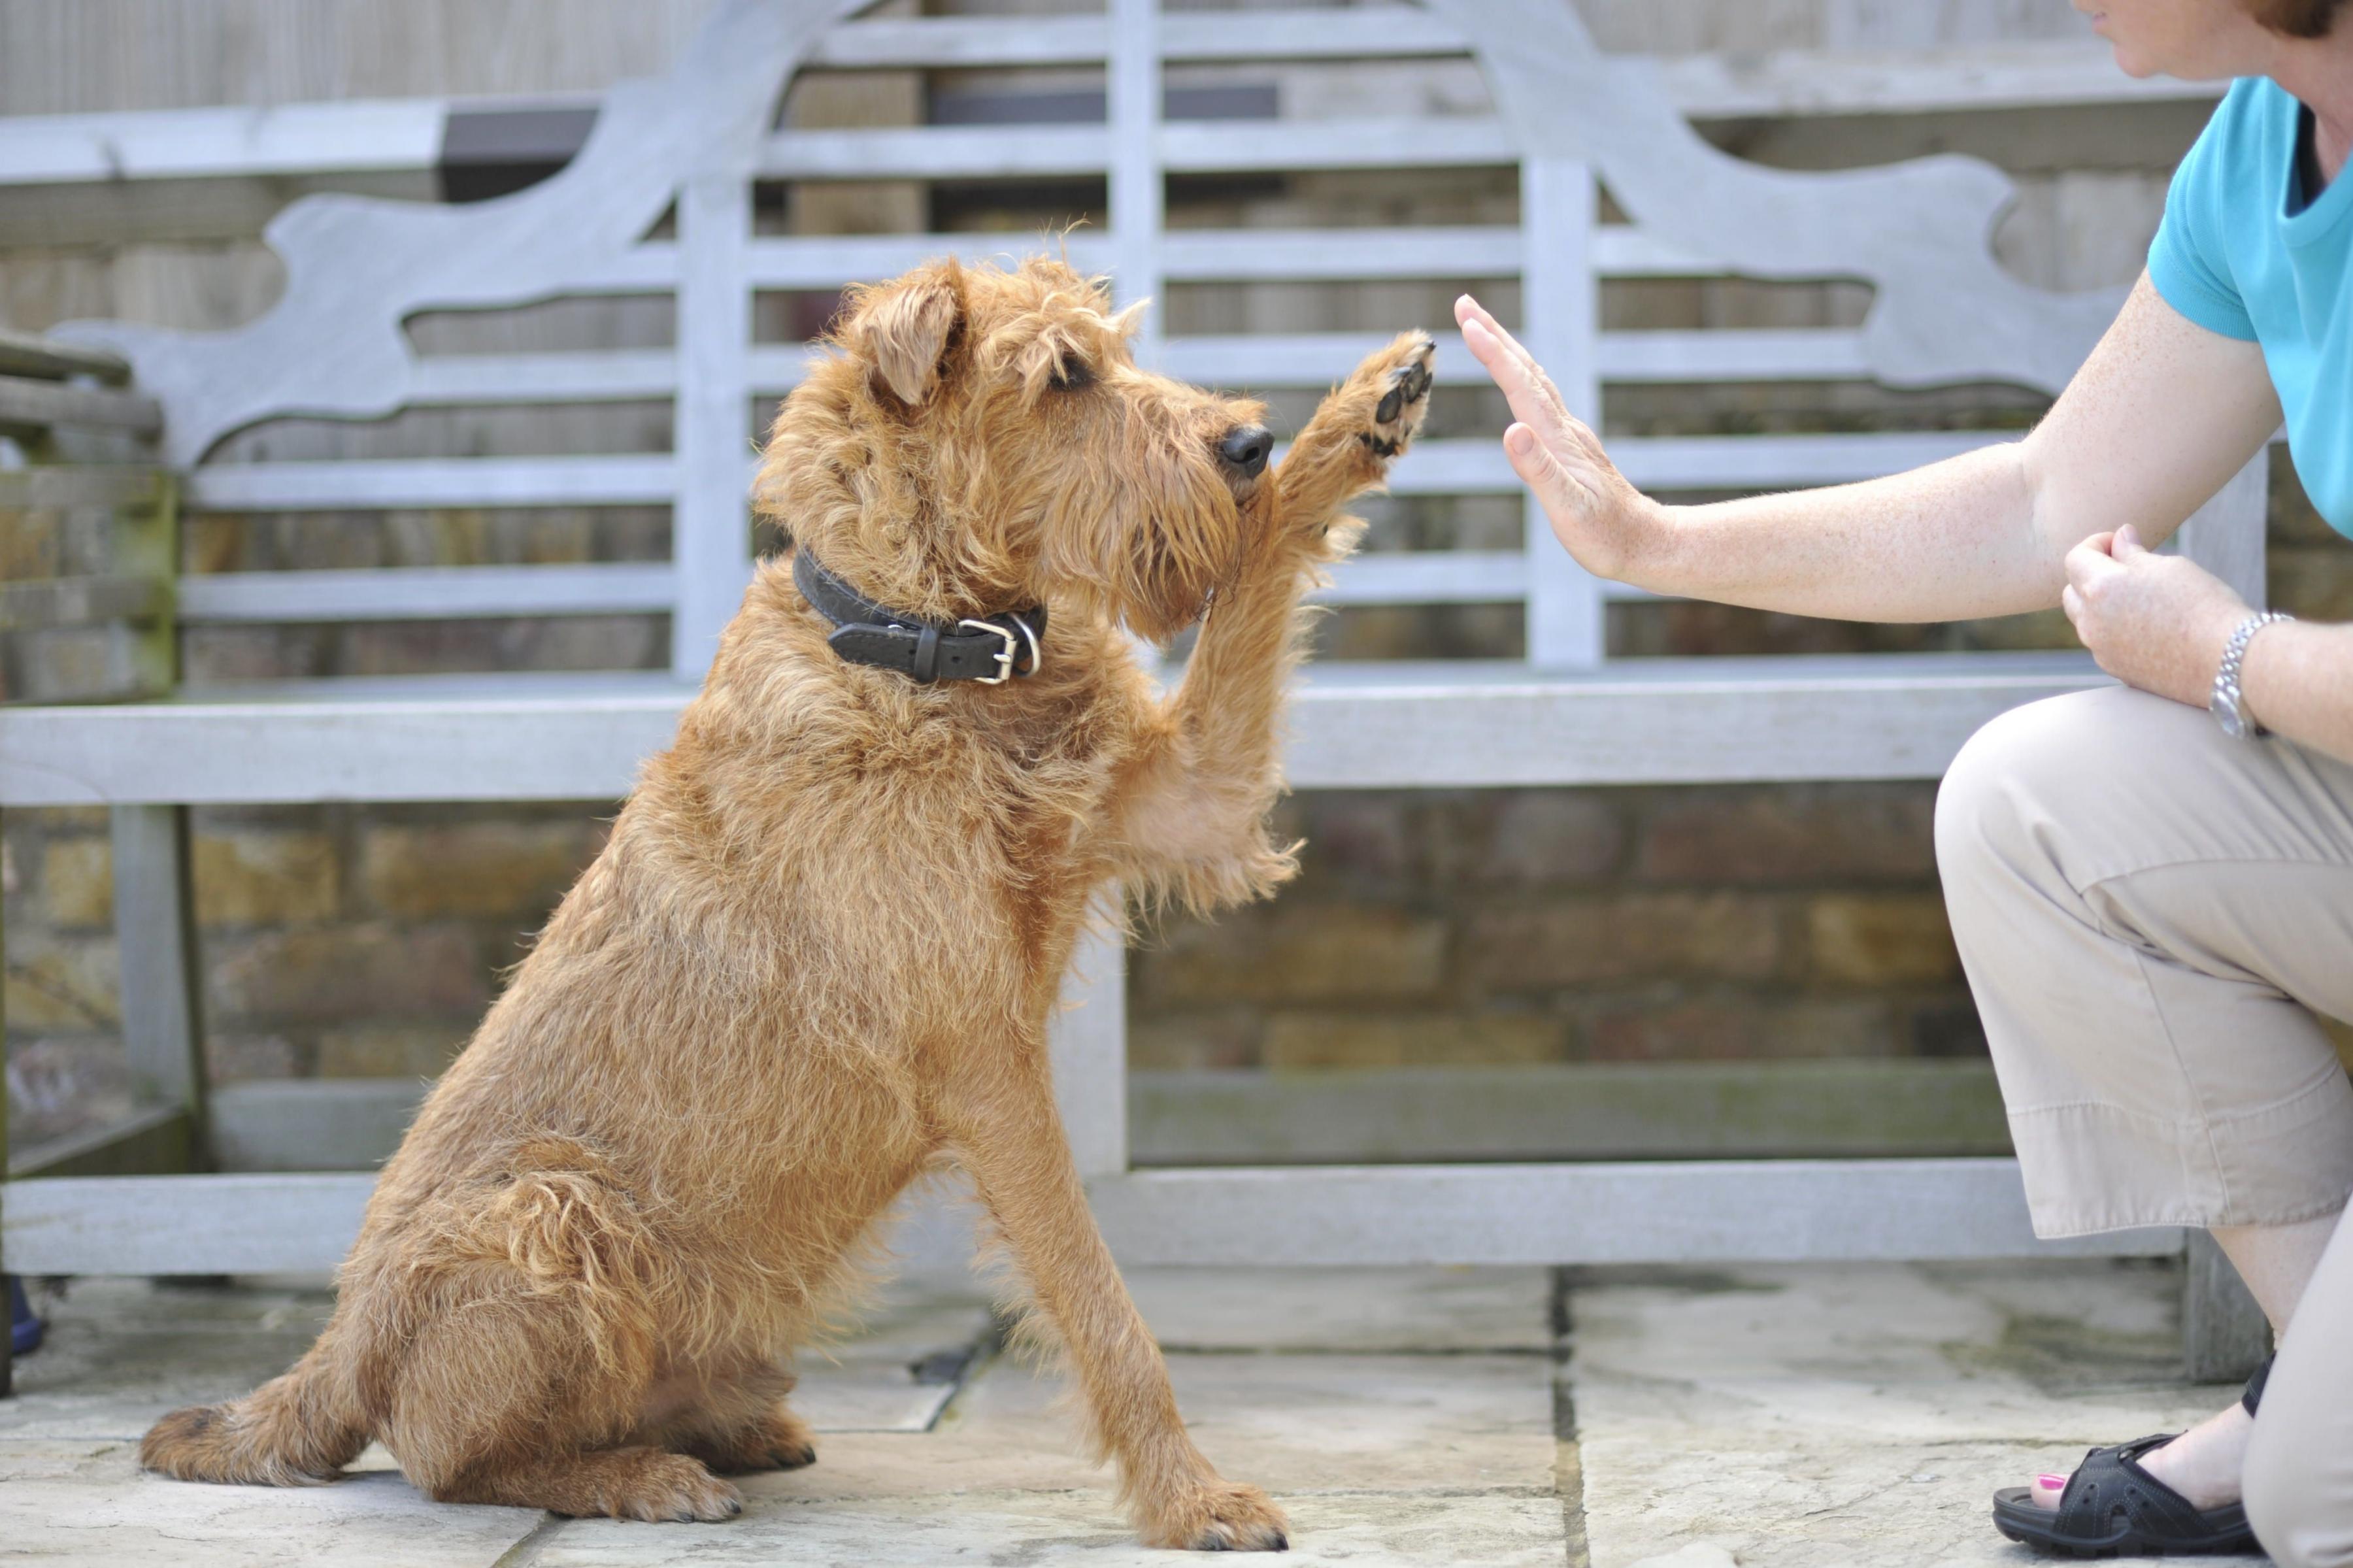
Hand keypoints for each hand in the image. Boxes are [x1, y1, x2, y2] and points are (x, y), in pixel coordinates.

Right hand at [1454, 295, 1659, 582]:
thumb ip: (1539, 470)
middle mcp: (1564, 428)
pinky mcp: (1573, 447)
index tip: (1467, 322)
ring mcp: (1570, 435)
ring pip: (1535, 380)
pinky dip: (1522, 377)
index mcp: (1557, 439)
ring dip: (1508, 350)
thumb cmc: (1605, 535)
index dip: (1493, 353)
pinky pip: (1541, 399)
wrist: (1646, 544)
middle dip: (1495, 335)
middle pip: (1527, 370)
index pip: (1520, 386)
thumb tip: (1510, 431)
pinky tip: (1519, 380)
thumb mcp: (1568, 509)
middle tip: (1464, 303)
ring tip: (1483, 328)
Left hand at [2060, 524, 2247, 706]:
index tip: (2120, 543)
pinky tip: (2149, 627)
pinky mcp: (2115, 670)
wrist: (2227, 660)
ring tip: (2141, 599)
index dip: (2096, 544)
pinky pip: (2104, 643)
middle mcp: (2090, 621)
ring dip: (2101, 605)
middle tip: (2129, 569)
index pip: (2076, 558)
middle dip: (2093, 575)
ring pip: (2086, 620)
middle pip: (2073, 591)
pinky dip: (2115, 630)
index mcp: (2100, 588)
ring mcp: (2100, 649)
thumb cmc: (2203, 605)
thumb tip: (2120, 537)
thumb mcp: (2169, 567)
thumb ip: (2133, 553)